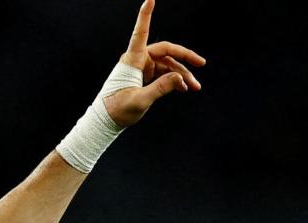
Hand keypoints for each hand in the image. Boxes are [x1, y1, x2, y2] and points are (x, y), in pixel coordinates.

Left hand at [103, 0, 205, 127]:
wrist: (105, 122)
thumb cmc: (117, 110)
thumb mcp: (140, 101)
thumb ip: (161, 88)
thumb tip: (180, 79)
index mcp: (132, 60)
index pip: (141, 33)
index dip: (145, 15)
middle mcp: (137, 60)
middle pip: (166, 51)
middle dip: (184, 57)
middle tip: (202, 64)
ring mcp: (141, 68)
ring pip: (167, 65)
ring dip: (181, 74)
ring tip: (195, 87)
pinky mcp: (143, 76)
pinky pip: (163, 73)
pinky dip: (174, 80)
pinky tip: (184, 88)